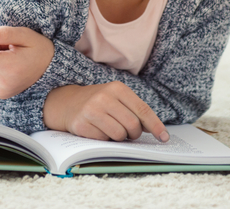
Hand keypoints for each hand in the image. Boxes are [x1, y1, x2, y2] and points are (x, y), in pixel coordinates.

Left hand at [0, 26, 54, 99]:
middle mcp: (4, 84)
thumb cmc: (38, 48)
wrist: (50, 68)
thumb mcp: (25, 34)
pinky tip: (2, 64)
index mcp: (11, 69)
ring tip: (5, 54)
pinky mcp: (0, 94)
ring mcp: (2, 91)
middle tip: (3, 43)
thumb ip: (3, 33)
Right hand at [42, 82, 169, 142]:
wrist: (66, 102)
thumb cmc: (98, 103)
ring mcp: (91, 110)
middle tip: (128, 133)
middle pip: (132, 125)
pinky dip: (104, 140)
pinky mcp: (81, 125)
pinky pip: (103, 140)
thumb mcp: (116, 98)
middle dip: (134, 134)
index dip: (155, 126)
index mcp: (117, 88)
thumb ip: (134, 110)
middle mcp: (104, 97)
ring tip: (111, 130)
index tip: (164, 138)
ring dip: (119, 138)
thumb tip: (154, 129)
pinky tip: (97, 131)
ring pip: (119, 135)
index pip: (142, 110)